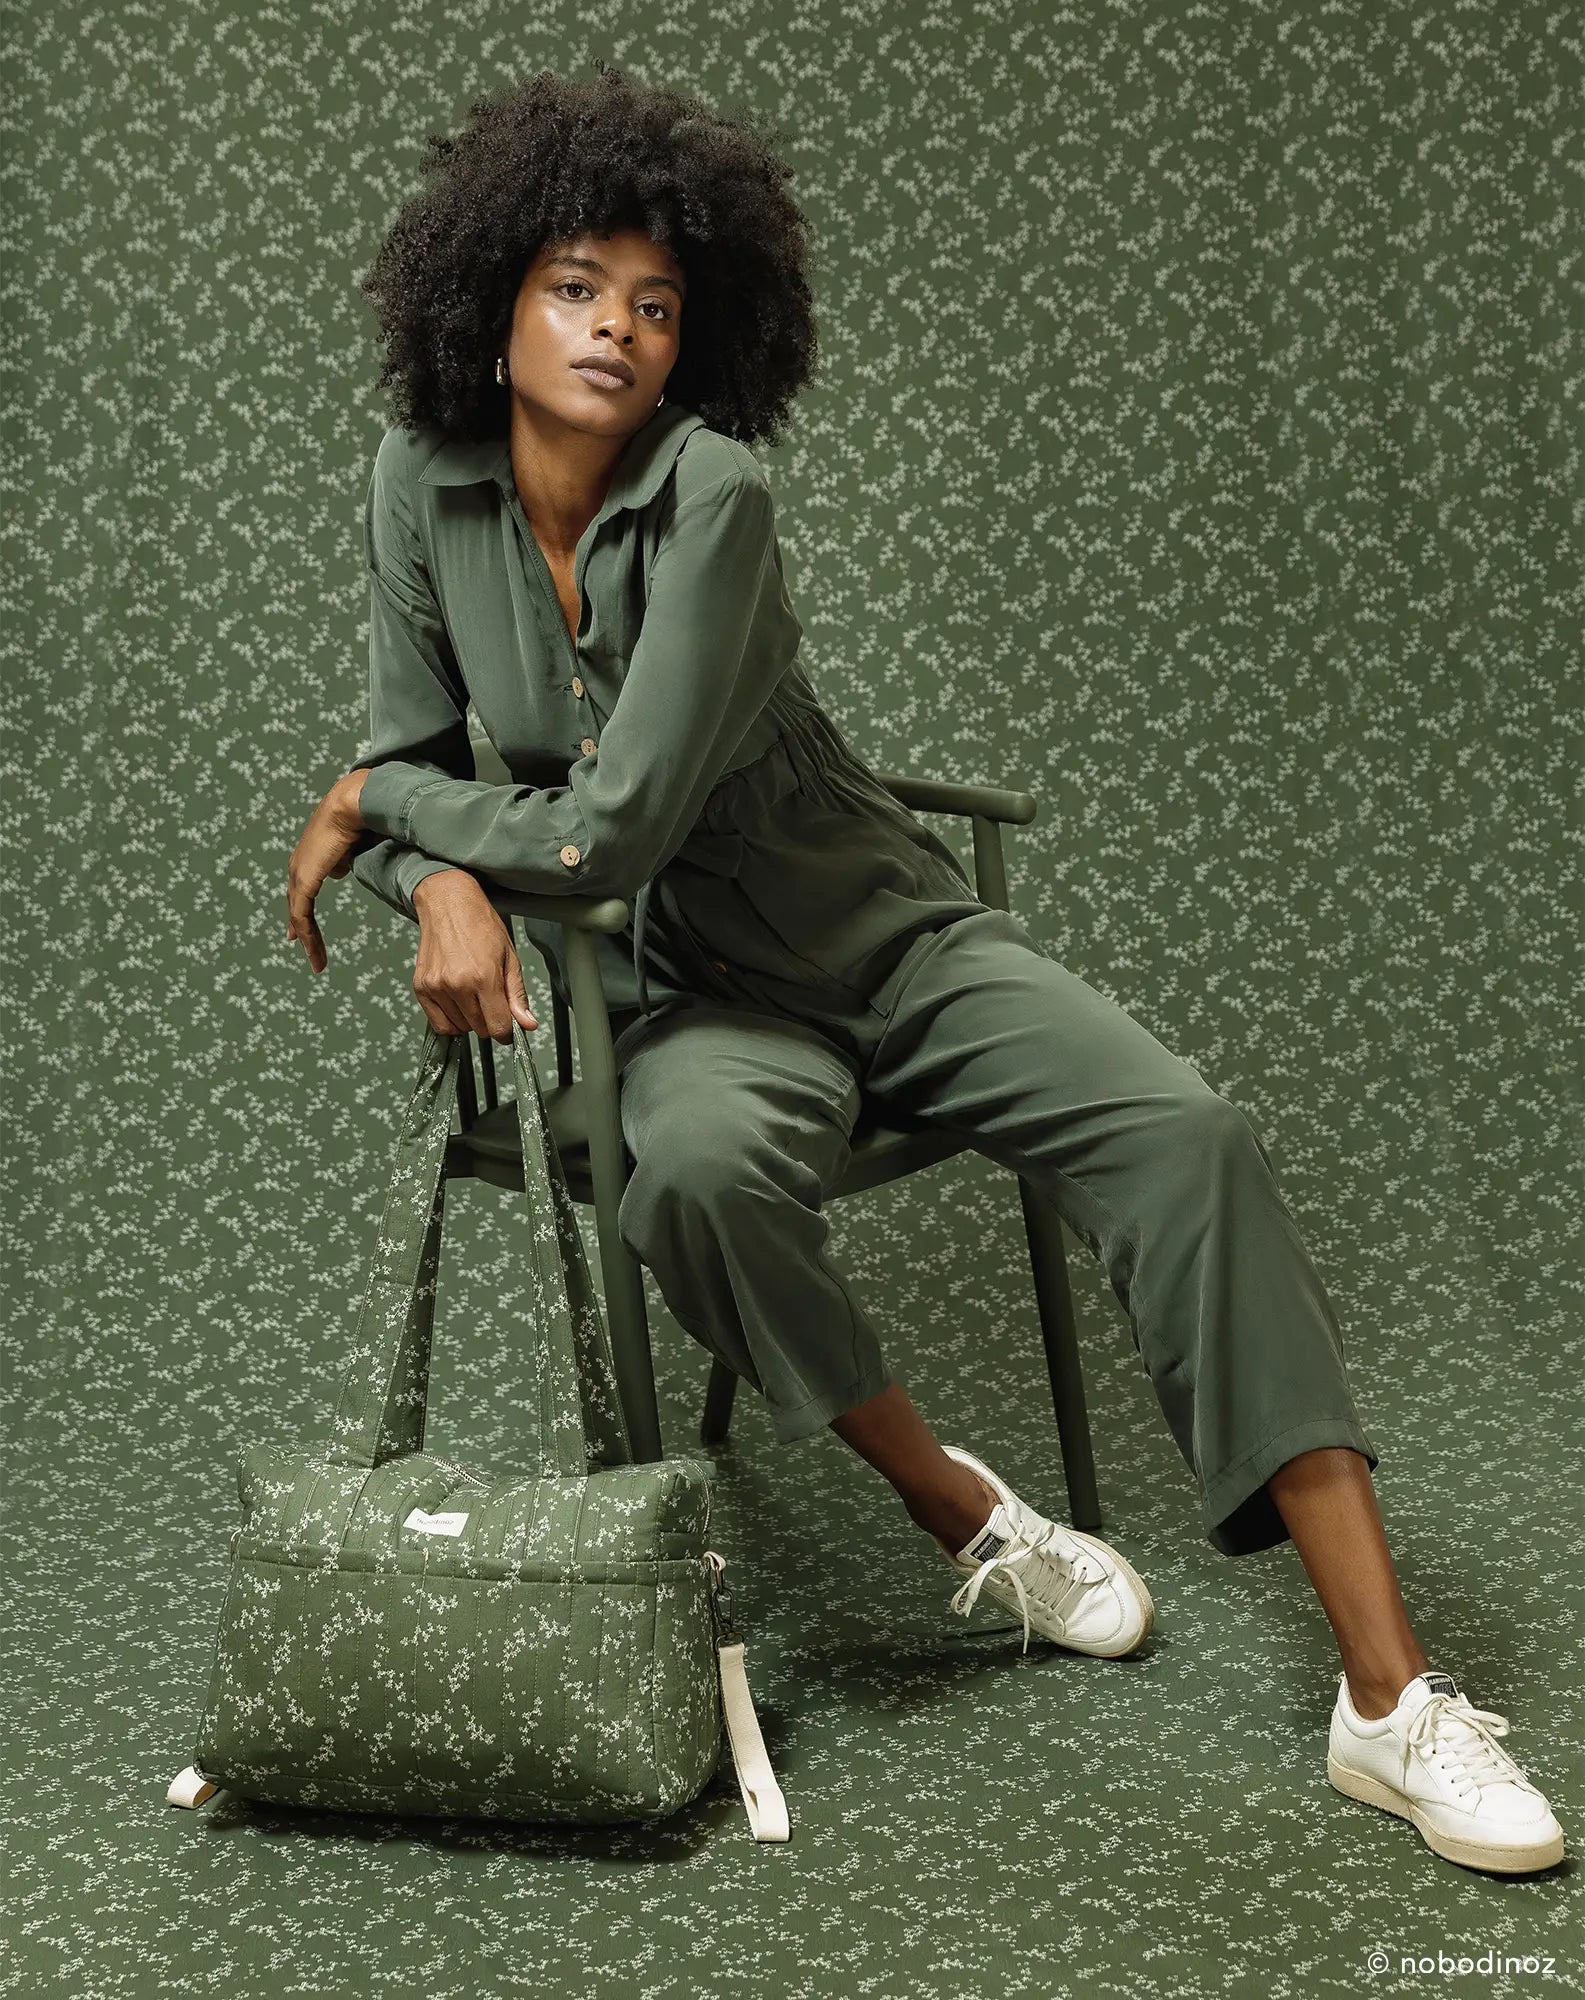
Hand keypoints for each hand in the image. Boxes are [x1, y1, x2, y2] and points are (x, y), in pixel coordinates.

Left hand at [285, 769, 370, 974]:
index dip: (302, 909)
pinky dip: (307, 935)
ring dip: (308, 939)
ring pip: (298, 914)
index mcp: (310, 855)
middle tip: (300, 945)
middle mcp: (299, 864)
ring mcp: (299, 872)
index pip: (302, 888)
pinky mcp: (304, 880)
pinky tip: (312, 950)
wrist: (353, 804)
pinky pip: (302, 915)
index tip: (300, 928)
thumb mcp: (354, 843)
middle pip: (296, 903)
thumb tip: (343, 868)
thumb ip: (347, 857)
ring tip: (317, 961)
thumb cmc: (361, 817)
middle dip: (299, 927)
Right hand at [410, 871, 539, 1040]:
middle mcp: (456, 985)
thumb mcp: (509, 958)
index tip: (509, 1024)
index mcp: (483, 977)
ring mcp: (436, 987)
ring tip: (473, 993)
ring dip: (470, 1019)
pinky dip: (451, 1020)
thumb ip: (517, 995)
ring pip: (460, 1028)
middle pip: (479, 1030)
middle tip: (491, 998)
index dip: (507, 1031)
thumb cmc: (480, 925)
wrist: (448, 903)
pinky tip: (458, 1002)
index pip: (497, 1027)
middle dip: (490, 1021)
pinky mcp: (421, 988)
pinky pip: (439, 1023)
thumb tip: (527, 1024)